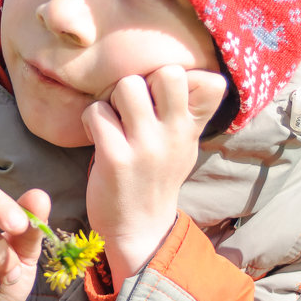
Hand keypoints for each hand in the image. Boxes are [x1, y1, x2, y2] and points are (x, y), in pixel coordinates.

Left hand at [82, 66, 225, 291]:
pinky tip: (97, 137)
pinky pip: (97, 112)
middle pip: (165, 73)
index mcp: (191, 129)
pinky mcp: (115, 158)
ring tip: (113, 121)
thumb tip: (201, 72)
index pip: (209, 82)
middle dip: (141, 83)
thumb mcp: (184, 144)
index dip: (178, 79)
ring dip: (112, 99)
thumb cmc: (157, 177)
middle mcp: (174, 135)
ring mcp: (145, 147)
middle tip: (130, 108)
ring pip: (126, 86)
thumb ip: (191, 110)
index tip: (161, 100)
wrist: (139, 228)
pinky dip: (91, 119)